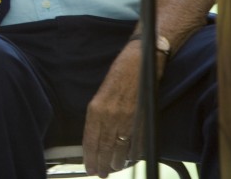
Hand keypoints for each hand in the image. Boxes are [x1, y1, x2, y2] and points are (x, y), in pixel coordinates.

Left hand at [81, 43, 153, 176]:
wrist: (140, 62)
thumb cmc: (119, 74)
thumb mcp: (101, 93)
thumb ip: (99, 114)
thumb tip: (98, 133)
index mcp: (96, 109)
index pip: (90, 139)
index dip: (89, 156)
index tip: (89, 167)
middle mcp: (110, 116)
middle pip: (104, 147)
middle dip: (101, 163)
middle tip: (100, 173)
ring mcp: (127, 119)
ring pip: (120, 148)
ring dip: (116, 161)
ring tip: (113, 169)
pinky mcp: (142, 120)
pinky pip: (136, 143)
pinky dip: (132, 154)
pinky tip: (129, 160)